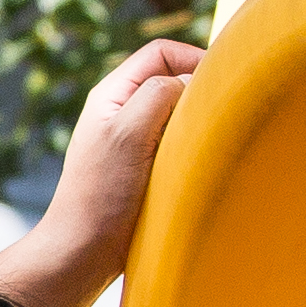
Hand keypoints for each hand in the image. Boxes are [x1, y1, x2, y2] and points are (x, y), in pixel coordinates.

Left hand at [44, 38, 205, 254]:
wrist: (83, 252)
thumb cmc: (102, 194)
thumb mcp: (129, 133)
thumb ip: (158, 94)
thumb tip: (193, 79)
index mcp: (112, 95)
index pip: (161, 54)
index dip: (194, 58)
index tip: (222, 82)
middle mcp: (122, 113)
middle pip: (172, 81)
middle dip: (199, 91)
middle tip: (219, 115)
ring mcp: (133, 142)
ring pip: (177, 114)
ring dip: (197, 123)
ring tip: (208, 143)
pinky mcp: (143, 170)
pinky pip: (176, 145)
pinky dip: (192, 149)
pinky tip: (199, 166)